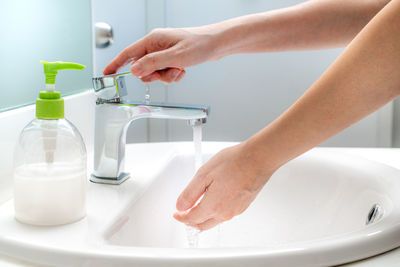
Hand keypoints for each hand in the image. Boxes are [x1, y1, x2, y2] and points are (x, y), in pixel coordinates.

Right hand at [103, 27, 219, 82]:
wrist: (216, 44)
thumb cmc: (199, 45)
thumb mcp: (175, 57)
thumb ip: (153, 64)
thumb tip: (135, 71)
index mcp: (153, 40)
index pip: (128, 54)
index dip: (116, 64)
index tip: (106, 74)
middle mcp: (156, 46)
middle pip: (142, 68)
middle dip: (154, 75)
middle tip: (168, 72)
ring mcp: (163, 52)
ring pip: (155, 73)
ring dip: (166, 76)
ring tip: (179, 69)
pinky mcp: (171, 58)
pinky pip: (165, 73)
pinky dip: (173, 75)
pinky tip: (182, 70)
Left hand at [173, 142, 275, 230]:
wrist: (258, 159)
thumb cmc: (235, 162)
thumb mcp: (204, 174)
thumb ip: (190, 193)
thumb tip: (181, 206)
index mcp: (213, 206)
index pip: (191, 219)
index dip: (181, 217)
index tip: (177, 214)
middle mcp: (225, 213)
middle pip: (203, 225)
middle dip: (191, 221)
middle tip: (184, 214)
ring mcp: (235, 211)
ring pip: (214, 221)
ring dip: (203, 217)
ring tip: (197, 206)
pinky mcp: (243, 206)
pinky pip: (225, 215)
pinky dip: (215, 212)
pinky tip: (214, 201)